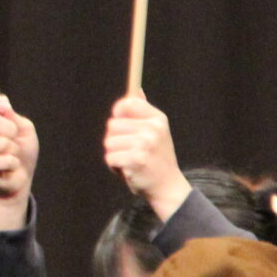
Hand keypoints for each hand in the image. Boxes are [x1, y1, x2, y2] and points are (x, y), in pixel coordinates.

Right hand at [0, 92, 36, 232]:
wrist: (22, 176)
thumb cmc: (22, 150)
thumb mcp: (24, 129)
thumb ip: (14, 116)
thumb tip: (3, 101)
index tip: (5, 108)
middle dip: (10, 130)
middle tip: (14, 139)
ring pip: (0, 143)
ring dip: (13, 151)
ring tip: (11, 155)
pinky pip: (0, 161)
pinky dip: (11, 164)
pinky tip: (8, 166)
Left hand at [103, 94, 189, 219]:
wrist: (167, 186)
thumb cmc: (156, 157)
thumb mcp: (156, 131)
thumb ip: (143, 111)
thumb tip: (136, 90)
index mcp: (157, 119)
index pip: (128, 103)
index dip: (118, 112)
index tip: (119, 122)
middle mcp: (153, 129)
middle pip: (112, 124)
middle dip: (114, 139)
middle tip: (128, 150)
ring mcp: (145, 144)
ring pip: (109, 142)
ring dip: (114, 154)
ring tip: (129, 160)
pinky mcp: (136, 159)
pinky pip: (110, 158)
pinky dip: (114, 166)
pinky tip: (128, 169)